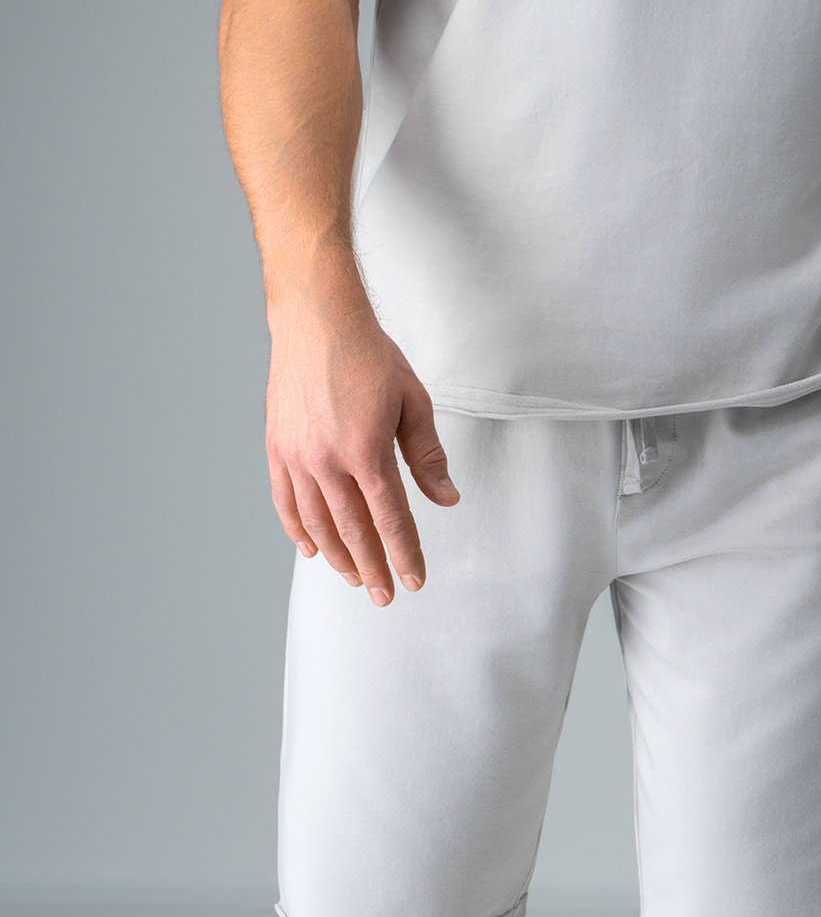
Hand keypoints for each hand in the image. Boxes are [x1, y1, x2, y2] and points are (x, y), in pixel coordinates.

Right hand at [264, 296, 459, 605]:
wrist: (317, 321)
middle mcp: (327, 462)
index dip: (404, 554)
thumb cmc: (369, 355)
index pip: (390, 519)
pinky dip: (298, 530)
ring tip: (354, 576)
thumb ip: (428, 455)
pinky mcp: (277, 448)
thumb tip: (447, 498)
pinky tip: (312, 548)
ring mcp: (297, 457)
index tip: (414, 581)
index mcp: (367, 451)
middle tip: (383, 595)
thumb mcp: (413, 401)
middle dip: (372, 567)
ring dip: (338, 555)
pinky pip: (285, 502)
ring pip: (317, 523)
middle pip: (353, 531)